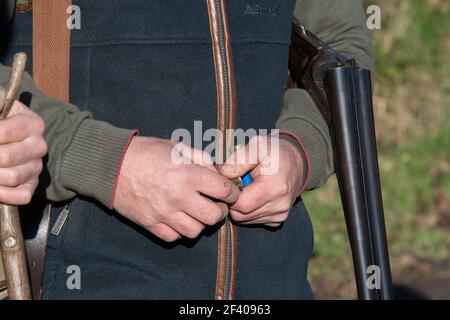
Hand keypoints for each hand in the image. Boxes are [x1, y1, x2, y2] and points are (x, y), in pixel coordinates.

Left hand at [0, 89, 46, 204]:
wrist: (8, 136)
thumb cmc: (0, 118)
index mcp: (33, 123)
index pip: (3, 133)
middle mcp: (39, 145)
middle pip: (6, 158)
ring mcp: (37, 166)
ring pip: (12, 177)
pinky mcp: (33, 184)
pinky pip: (22, 196)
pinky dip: (4, 195)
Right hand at [113, 136, 239, 241]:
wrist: (111, 165)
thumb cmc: (146, 152)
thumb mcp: (177, 147)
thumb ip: (201, 159)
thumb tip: (218, 173)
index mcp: (188, 175)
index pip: (224, 191)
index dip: (233, 193)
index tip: (231, 193)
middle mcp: (178, 197)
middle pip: (214, 217)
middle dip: (220, 211)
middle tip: (216, 205)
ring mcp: (163, 213)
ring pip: (195, 231)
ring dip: (200, 223)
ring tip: (196, 212)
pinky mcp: (150, 224)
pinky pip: (173, 237)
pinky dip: (179, 230)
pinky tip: (179, 219)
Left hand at [220, 135, 305, 226]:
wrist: (296, 163)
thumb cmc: (274, 153)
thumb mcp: (257, 146)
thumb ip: (238, 160)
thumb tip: (223, 174)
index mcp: (275, 188)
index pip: (241, 204)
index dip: (229, 195)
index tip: (228, 183)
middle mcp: (280, 206)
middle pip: (241, 215)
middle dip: (231, 201)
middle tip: (234, 184)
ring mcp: (279, 215)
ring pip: (245, 220)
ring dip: (238, 206)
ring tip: (244, 187)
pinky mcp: (277, 220)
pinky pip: (252, 221)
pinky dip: (247, 210)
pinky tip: (251, 195)